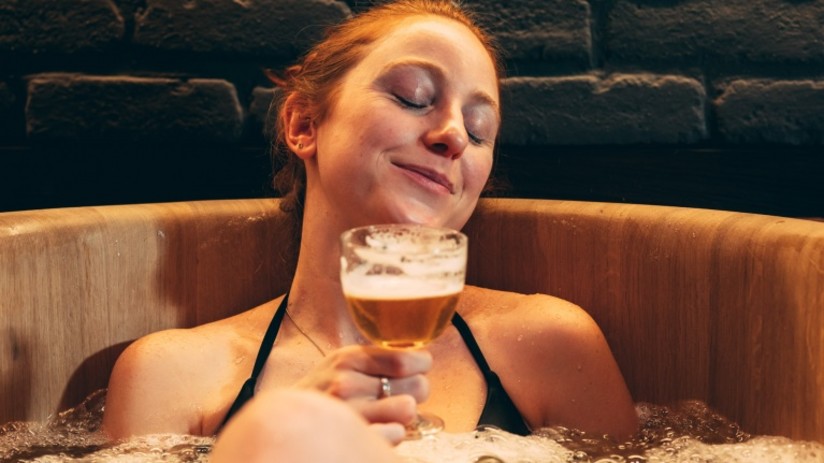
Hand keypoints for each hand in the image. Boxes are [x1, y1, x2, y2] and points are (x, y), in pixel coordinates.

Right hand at [293, 345, 430, 437]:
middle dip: (416, 388)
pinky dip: (395, 431)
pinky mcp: (352, 434)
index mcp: (349, 359)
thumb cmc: (325, 388)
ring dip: (406, 411)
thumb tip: (421, 359)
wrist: (288, 417)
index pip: (404, 360)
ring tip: (393, 409)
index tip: (420, 367)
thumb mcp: (344, 362)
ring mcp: (349, 413)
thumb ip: (377, 358)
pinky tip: (384, 426)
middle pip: (414, 386)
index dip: (421, 364)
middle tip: (402, 391)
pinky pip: (394, 434)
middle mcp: (347, 383)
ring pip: (407, 410)